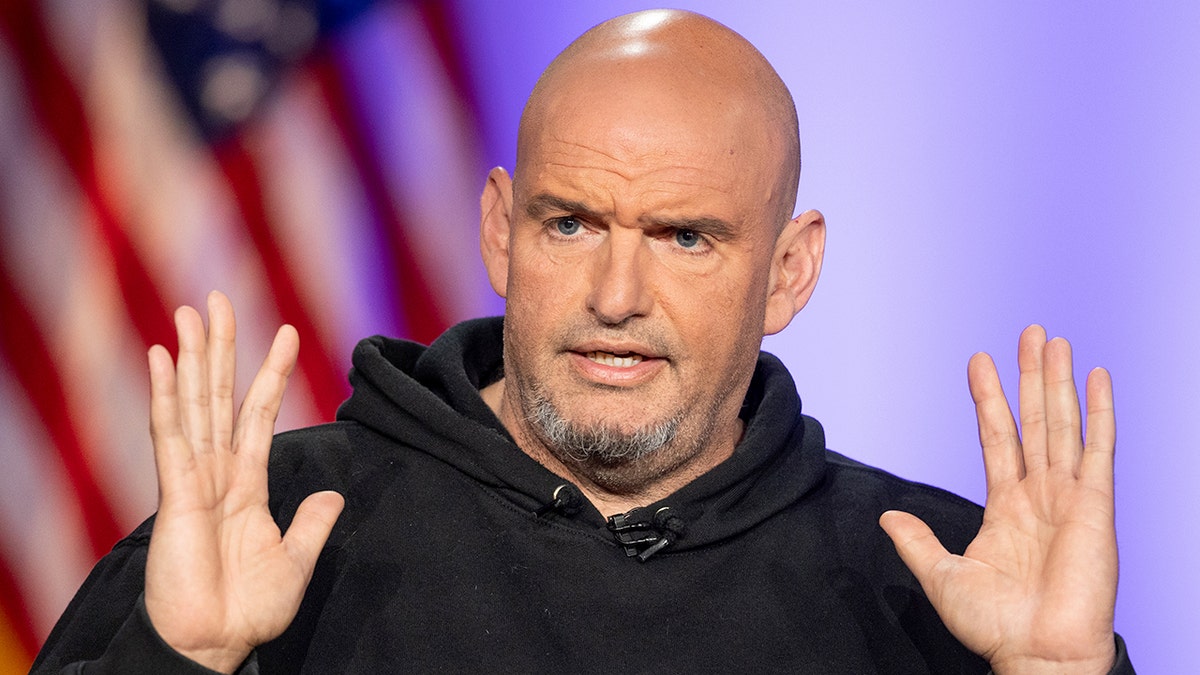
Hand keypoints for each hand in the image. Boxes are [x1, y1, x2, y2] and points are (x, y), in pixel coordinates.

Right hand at [144, 291, 344, 672]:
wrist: (215, 643)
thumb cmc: (247, 608)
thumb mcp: (295, 560)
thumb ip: (312, 524)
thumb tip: (332, 494)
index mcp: (246, 483)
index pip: (258, 413)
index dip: (270, 373)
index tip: (286, 332)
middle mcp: (217, 472)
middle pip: (220, 396)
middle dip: (221, 348)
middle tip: (217, 299)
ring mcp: (193, 479)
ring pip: (194, 404)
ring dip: (193, 357)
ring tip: (191, 311)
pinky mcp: (175, 495)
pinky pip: (171, 436)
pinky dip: (166, 396)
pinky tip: (163, 359)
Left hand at [879, 325, 1116, 673]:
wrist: (1034, 655)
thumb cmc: (995, 625)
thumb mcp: (942, 575)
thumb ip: (916, 542)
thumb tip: (887, 518)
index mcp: (1006, 507)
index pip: (996, 437)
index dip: (988, 399)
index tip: (979, 361)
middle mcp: (1039, 495)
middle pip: (1034, 420)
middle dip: (1030, 376)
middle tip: (1029, 331)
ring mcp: (1069, 497)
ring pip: (1063, 424)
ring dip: (1058, 381)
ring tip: (1054, 340)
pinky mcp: (1096, 507)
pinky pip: (1099, 450)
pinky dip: (1100, 412)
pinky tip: (1097, 377)